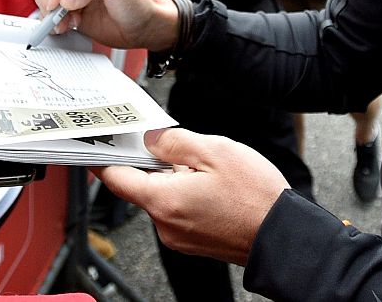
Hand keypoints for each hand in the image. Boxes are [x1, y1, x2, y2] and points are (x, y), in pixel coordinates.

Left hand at [96, 128, 287, 265]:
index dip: (104, 157)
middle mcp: (165, 224)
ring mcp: (177, 237)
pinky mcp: (191, 242)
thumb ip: (173, 141)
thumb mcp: (214, 151)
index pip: (116, 178)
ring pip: (162, 197)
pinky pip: (177, 211)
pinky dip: (185, 194)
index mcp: (164, 200)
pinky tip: (211, 187)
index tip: (99, 143)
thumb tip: (149, 139)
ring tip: (207, 171)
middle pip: (141, 185)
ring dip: (175, 179)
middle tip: (179, 147)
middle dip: (156, 163)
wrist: (282, 236)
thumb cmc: (255, 197)